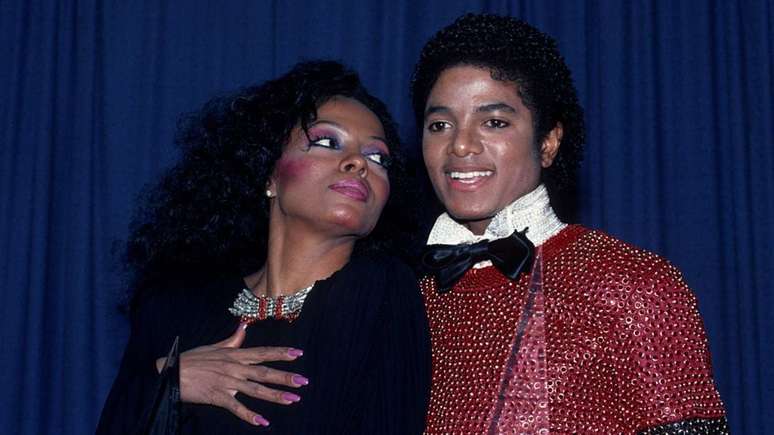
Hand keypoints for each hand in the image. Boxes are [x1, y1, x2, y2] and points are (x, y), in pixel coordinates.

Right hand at [155, 323, 307, 426]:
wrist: (170, 372)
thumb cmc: (191, 359)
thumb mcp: (214, 346)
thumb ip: (232, 340)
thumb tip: (244, 327)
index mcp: (235, 355)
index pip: (263, 353)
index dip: (281, 353)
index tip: (298, 354)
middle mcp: (235, 367)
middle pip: (264, 372)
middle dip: (285, 377)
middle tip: (304, 381)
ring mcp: (227, 382)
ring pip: (256, 390)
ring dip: (275, 396)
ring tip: (293, 399)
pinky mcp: (218, 396)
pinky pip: (237, 407)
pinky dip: (250, 415)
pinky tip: (263, 422)